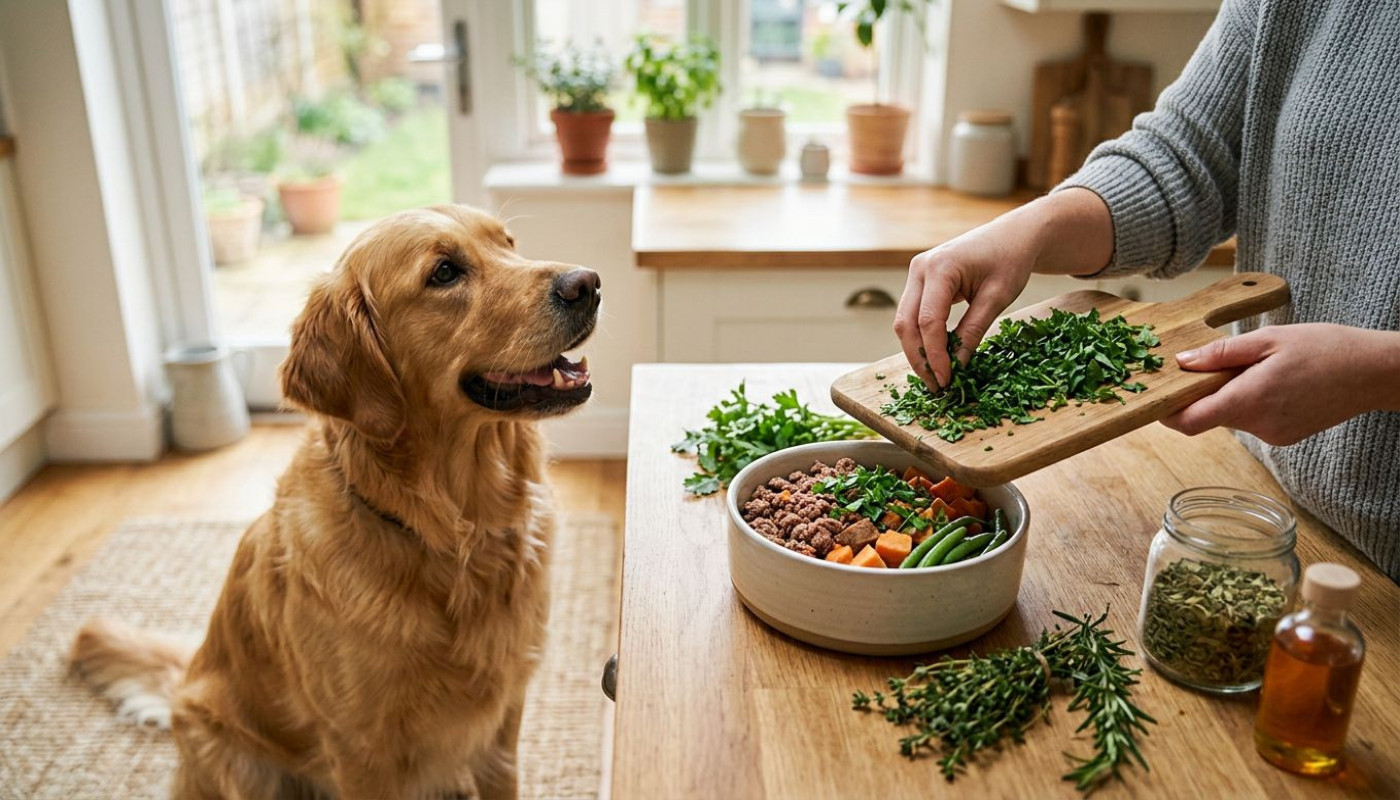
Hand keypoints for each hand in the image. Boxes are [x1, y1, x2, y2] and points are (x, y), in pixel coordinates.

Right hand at [893, 217, 1035, 388]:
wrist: (1013, 235)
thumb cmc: (1010, 260)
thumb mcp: (997, 298)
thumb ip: (973, 331)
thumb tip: (957, 365)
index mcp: (939, 268)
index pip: (928, 321)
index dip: (935, 355)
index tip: (947, 380)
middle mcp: (919, 268)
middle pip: (906, 323)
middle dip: (919, 358)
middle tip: (937, 385)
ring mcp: (916, 273)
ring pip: (904, 321)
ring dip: (917, 350)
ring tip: (936, 375)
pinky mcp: (920, 281)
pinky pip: (912, 314)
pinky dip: (922, 337)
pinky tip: (936, 356)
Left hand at [1161, 324, 1399, 445]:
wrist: (1375, 372)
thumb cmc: (1325, 349)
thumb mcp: (1269, 339)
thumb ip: (1221, 354)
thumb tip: (1182, 363)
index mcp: (1249, 400)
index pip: (1190, 423)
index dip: (1167, 414)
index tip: (1157, 399)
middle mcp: (1258, 426)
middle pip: (1210, 416)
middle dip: (1206, 393)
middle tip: (1220, 364)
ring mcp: (1273, 436)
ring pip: (1233, 417)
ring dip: (1232, 396)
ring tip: (1261, 368)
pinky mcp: (1286, 438)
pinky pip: (1255, 421)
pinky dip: (1253, 403)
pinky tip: (1277, 383)